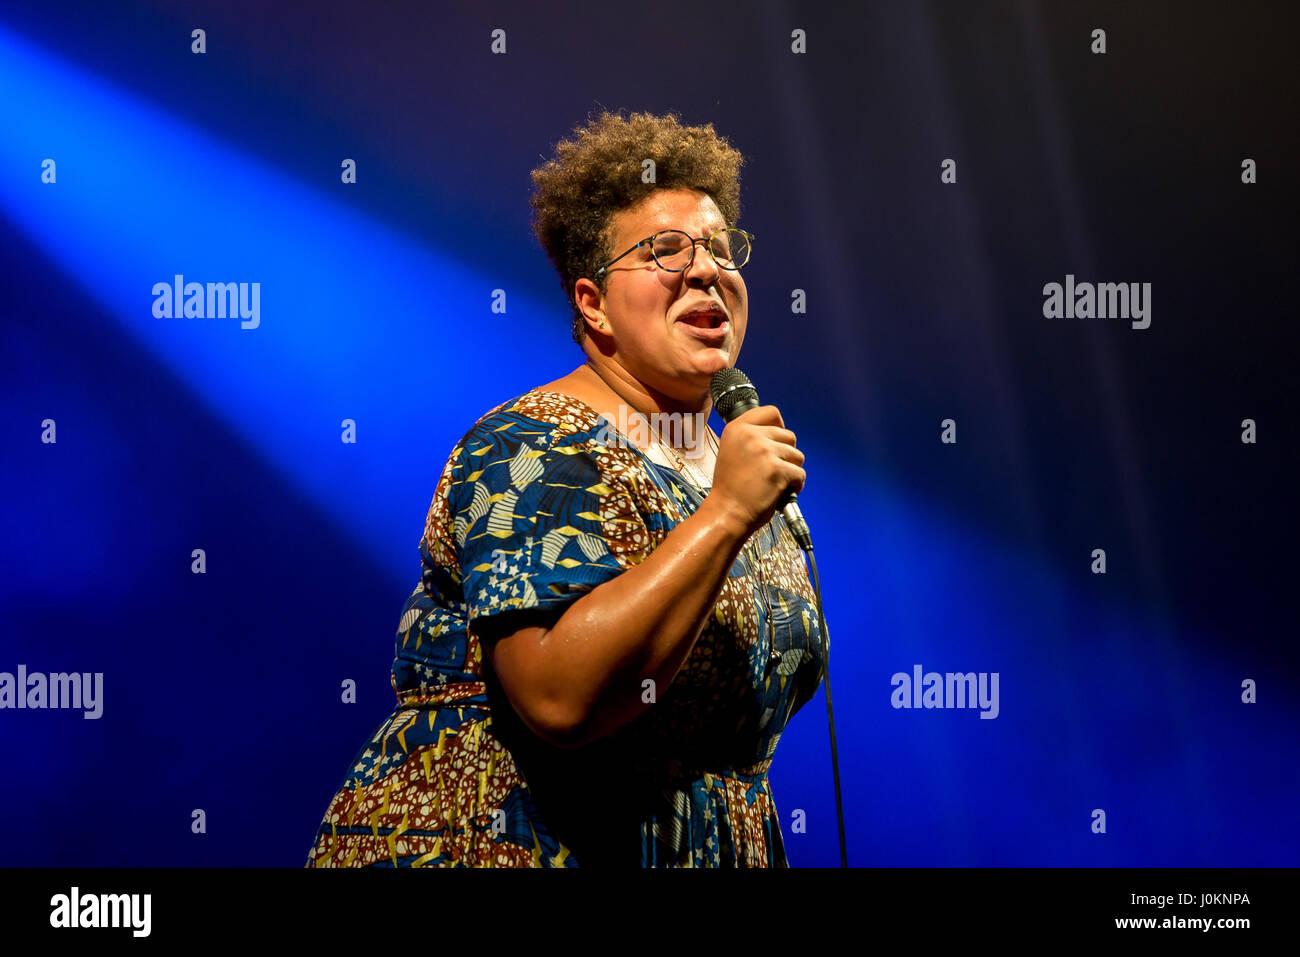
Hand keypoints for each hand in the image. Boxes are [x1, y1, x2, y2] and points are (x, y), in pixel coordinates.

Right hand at [707, 405, 804, 538]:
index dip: (779, 426)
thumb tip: (777, 433)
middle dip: (787, 455)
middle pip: (789, 436)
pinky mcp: (777, 469)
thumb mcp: (731, 451)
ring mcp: (764, 451)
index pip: (770, 412)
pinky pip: (800, 473)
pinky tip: (781, 492)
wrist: (726, 513)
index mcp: (737, 428)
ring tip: (775, 483)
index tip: (777, 441)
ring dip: (792, 471)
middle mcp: (750, 435)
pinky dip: (796, 486)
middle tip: (774, 471)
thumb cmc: (731, 488)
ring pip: (797, 456)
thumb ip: (750, 438)